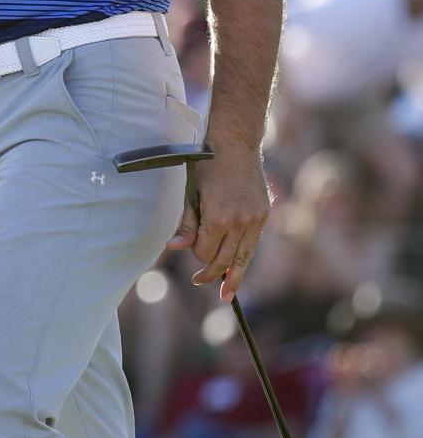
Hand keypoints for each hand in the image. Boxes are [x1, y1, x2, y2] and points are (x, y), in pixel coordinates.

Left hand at [166, 142, 269, 300]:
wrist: (235, 143)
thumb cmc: (207, 165)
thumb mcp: (191, 192)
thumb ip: (186, 224)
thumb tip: (174, 248)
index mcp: (218, 218)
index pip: (204, 252)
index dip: (195, 253)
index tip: (190, 246)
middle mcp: (239, 223)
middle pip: (224, 261)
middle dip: (211, 273)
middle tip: (199, 281)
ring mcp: (255, 220)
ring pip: (243, 258)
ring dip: (233, 276)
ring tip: (227, 294)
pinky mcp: (264, 215)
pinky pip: (253, 244)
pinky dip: (245, 257)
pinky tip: (239, 269)